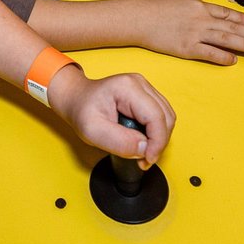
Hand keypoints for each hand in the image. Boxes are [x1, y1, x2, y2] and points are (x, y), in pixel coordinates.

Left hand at [49, 65, 173, 169]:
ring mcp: (144, 88)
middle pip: (166, 117)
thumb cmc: (81, 110)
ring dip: (159, 138)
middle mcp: (140, 84)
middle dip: (159, 142)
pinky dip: (156, 132)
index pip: (156, 117)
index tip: (147, 159)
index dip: (157, 142)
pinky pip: (161, 116)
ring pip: (167, 117)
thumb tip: (144, 149)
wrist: (76, 99)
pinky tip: (143, 141)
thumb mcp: (93, 131)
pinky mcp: (146, 95)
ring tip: (143, 152)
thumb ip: (119, 142)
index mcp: (128, 88)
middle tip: (144, 160)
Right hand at [137, 0, 243, 64]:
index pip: (227, 12)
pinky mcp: (187, 48)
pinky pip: (208, 53)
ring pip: (226, 39)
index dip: (243, 18)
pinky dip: (222, 56)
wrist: (139, 18)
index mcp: (200, 7)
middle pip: (232, 27)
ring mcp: (195, 34)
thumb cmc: (155, 7)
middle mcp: (201, 20)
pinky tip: (233, 59)